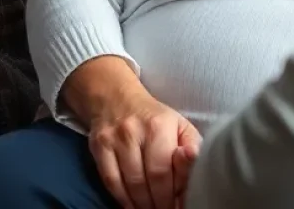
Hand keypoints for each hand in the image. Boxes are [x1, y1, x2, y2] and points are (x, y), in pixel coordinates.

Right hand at [87, 87, 201, 208]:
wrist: (115, 96)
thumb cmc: (155, 119)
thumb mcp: (179, 127)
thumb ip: (192, 147)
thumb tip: (195, 161)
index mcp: (159, 125)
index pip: (167, 171)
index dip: (175, 194)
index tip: (179, 204)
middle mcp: (133, 130)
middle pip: (150, 181)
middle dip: (161, 203)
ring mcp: (113, 138)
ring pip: (131, 185)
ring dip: (144, 205)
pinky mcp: (98, 145)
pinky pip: (110, 181)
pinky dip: (123, 199)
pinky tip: (133, 205)